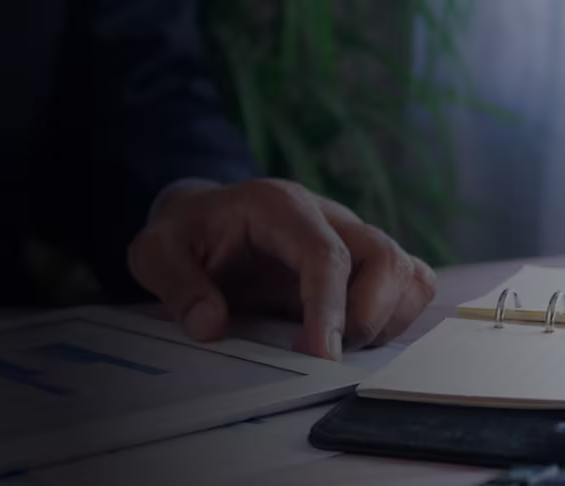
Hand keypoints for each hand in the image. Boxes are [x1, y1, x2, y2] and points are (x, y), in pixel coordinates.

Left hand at [128, 178, 434, 358]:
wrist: (201, 221)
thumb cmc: (185, 236)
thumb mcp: (155, 253)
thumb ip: (178, 285)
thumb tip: (210, 326)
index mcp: (280, 207)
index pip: (326, 254)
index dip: (330, 308)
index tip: (319, 355)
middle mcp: (328, 217)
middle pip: (386, 259)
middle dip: (366, 318)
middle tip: (320, 355)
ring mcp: (352, 239)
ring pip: (407, 274)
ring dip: (385, 322)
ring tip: (335, 345)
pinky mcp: (364, 265)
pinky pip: (409, 287)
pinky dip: (394, 320)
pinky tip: (351, 338)